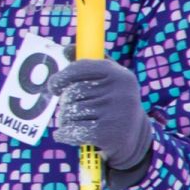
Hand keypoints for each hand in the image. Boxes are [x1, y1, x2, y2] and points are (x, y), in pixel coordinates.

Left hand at [48, 58, 152, 176]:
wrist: (135, 140)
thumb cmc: (114, 105)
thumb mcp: (109, 81)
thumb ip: (89, 64)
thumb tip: (66, 49)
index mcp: (120, 75)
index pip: (79, 68)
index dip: (61, 78)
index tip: (54, 87)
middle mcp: (120, 92)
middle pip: (71, 93)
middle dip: (66, 104)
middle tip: (75, 112)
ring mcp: (115, 114)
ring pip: (69, 113)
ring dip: (66, 121)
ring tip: (79, 123)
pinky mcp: (107, 134)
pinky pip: (71, 131)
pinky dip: (65, 135)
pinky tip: (70, 136)